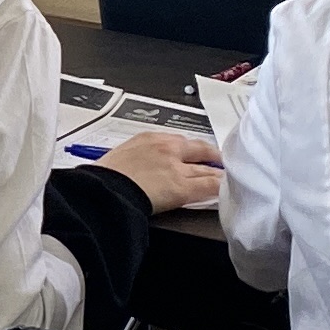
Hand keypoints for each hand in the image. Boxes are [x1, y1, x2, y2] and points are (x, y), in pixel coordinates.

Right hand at [95, 131, 221, 213]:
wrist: (102, 190)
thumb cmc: (102, 178)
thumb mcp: (117, 158)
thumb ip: (134, 159)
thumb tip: (137, 169)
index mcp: (149, 138)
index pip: (179, 141)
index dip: (191, 149)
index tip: (195, 153)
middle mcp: (167, 149)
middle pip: (199, 150)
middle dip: (211, 156)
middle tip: (221, 161)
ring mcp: (177, 168)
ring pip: (207, 169)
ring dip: (219, 174)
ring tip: (227, 177)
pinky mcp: (182, 188)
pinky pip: (210, 186)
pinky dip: (220, 187)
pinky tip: (227, 190)